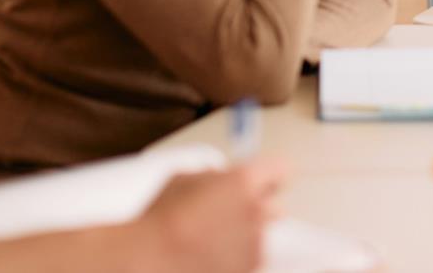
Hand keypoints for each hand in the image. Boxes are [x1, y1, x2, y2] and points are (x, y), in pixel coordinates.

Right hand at [139, 159, 286, 272]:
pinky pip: (251, 256)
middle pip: (274, 206)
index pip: (280, 169)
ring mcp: (255, 242)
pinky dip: (239, 255)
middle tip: (232, 214)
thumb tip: (220, 177)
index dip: (272, 174)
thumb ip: (212, 175)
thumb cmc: (161, 219)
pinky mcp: (250, 266)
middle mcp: (256, 210)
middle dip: (257, 209)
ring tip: (212, 239)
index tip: (268, 180)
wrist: (151, 258)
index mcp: (243, 182)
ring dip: (245, 234)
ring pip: (261, 234)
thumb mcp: (183, 179)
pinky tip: (212, 254)